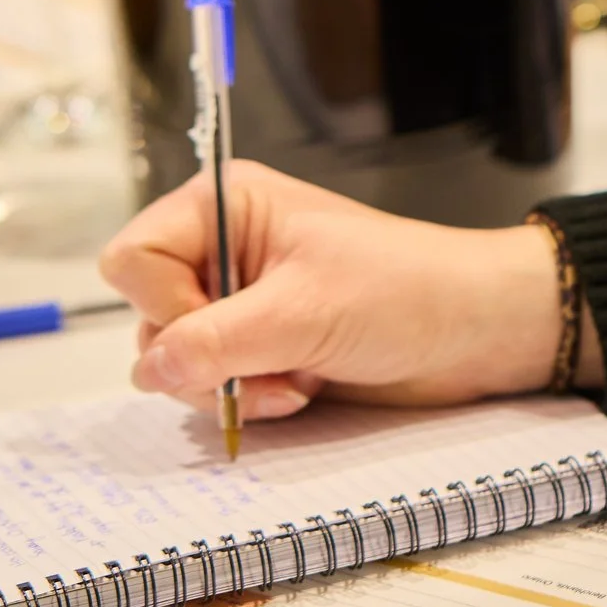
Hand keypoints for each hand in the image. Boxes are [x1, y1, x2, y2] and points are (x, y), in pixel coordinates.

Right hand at [100, 162, 568, 420]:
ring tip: (294, 381)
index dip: (164, 305)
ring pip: (176, 363)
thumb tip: (150, 369)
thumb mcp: (304, 311)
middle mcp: (221, 250)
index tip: (222, 324)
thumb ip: (216, 341)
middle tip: (267, 365)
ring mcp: (238, 302)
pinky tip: (301, 390)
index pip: (133, 260)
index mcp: (224, 207)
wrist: (474, 330)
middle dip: (202, 359)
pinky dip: (248, 400)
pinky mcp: (258, 347)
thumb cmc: (404, 291)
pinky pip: (212, 386)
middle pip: (148, 319)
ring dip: (230, 387)